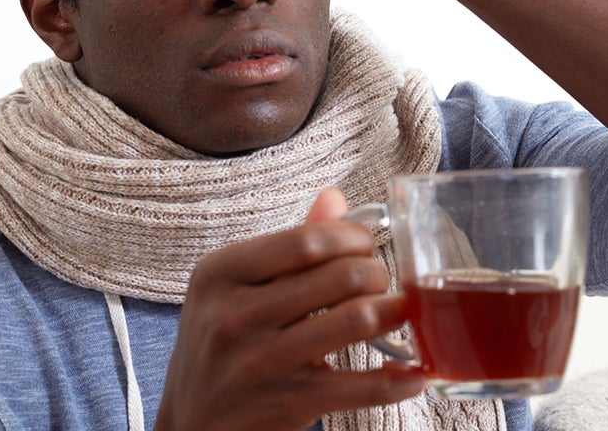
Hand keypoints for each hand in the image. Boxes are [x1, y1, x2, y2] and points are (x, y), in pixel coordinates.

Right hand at [152, 188, 426, 430]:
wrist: (192, 421)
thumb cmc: (220, 344)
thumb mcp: (234, 288)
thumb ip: (287, 245)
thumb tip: (334, 199)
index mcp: (221, 273)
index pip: (307, 240)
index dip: (353, 237)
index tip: (366, 244)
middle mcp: (235, 315)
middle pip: (340, 276)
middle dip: (377, 273)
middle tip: (380, 281)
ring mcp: (261, 362)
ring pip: (356, 320)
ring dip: (394, 312)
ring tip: (398, 312)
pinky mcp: (288, 403)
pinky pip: (361, 386)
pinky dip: (398, 380)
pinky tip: (414, 373)